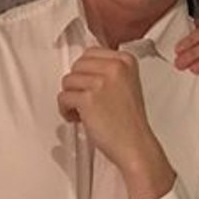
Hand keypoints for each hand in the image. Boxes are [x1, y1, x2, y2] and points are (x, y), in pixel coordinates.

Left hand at [58, 48, 173, 198]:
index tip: (88, 85)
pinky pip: (63, 97)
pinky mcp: (88, 98)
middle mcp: (115, 67)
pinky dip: (65, 110)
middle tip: (85, 100)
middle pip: (76, 65)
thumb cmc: (130, 121)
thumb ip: (108, 71)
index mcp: (126, 60)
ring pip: (67, 81)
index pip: (90, 53)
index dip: (85, 72)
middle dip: (77, 84)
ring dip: (70, 98)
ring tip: (83, 111)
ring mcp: (101, 82)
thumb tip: (83, 67)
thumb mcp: (126, 84)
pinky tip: (78, 118)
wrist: (135, 145)